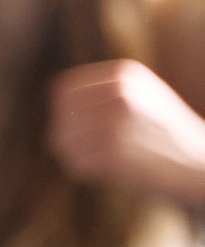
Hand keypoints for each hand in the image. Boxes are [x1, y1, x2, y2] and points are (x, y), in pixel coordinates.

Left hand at [48, 60, 204, 204]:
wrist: (201, 164)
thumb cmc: (166, 134)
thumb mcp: (142, 96)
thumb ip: (105, 91)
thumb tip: (57, 98)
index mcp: (124, 74)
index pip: (64, 89)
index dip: (62, 110)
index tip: (72, 125)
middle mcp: (120, 93)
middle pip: (60, 114)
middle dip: (65, 133)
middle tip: (80, 148)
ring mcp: (116, 121)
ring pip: (63, 138)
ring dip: (73, 154)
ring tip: (94, 160)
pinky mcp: (114, 151)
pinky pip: (76, 161)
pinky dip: (82, 170)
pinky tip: (102, 171)